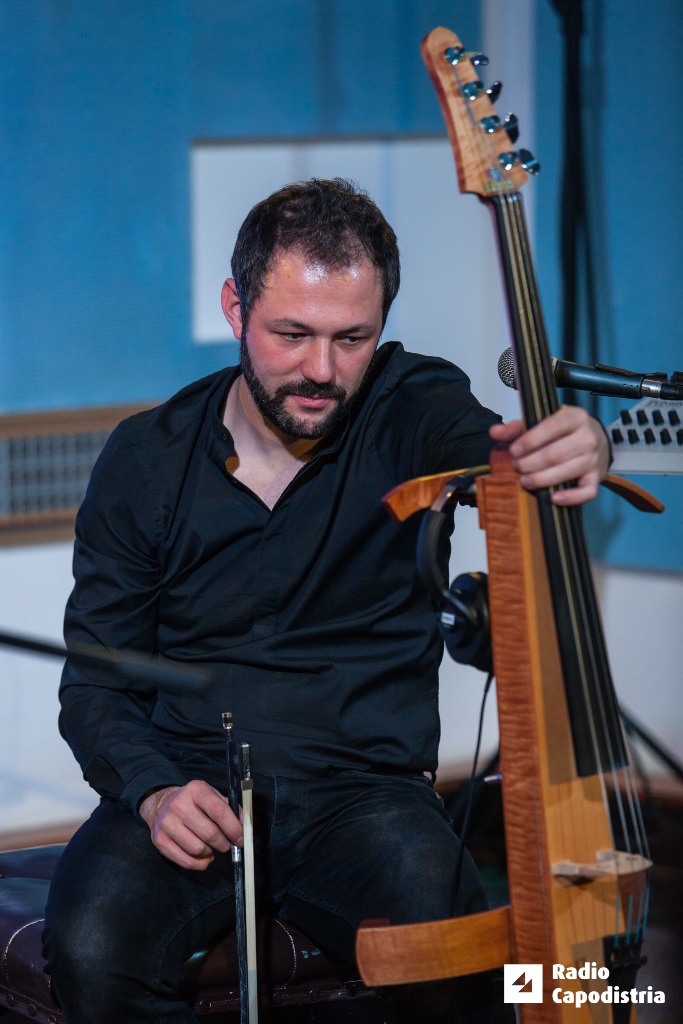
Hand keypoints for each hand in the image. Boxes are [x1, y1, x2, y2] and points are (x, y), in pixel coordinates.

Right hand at [139, 779, 242, 870]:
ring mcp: (167, 823)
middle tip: (227, 845)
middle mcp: (179, 805)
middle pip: (209, 833)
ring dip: (210, 853)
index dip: (234, 828)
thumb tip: (245, 828)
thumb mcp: (211, 796)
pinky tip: (203, 857)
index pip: (219, 811)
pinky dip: (199, 864)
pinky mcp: (159, 840)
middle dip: (223, 843)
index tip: (241, 839)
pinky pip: (185, 861)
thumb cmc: (194, 802)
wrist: (161, 805)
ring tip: (212, 848)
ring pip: (198, 849)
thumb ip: (229, 809)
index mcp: (196, 790)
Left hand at [488, 405, 609, 505]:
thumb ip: (517, 427)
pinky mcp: (597, 478)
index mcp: (575, 417)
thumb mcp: (543, 421)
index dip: (530, 440)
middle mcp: (588, 437)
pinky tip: (553, 498)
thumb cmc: (563, 431)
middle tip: (516, 466)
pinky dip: (571, 497)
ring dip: (542, 479)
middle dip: (530, 462)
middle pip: (556, 453)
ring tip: (524, 481)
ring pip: (567, 472)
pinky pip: (587, 492)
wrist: (595, 438)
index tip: (514, 451)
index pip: (552, 427)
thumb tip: (494, 432)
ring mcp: (594, 459)